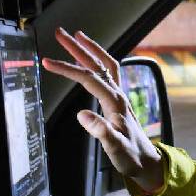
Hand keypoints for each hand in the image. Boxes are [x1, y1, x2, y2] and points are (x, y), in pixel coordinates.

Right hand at [42, 28, 163, 192]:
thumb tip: (83, 114)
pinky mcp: (119, 101)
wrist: (147, 161)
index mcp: (115, 104)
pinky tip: (92, 60)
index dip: (68, 69)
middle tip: (61, 33)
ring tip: (76, 37)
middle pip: (98, 64)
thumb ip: (101, 131)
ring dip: (90, 50)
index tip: (47, 62)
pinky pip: (109, 74)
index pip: (88, 79)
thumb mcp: (115, 148)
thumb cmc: (131, 157)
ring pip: (105, 65)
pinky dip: (99, 61)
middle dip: (78, 48)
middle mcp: (119, 95)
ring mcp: (120, 96)